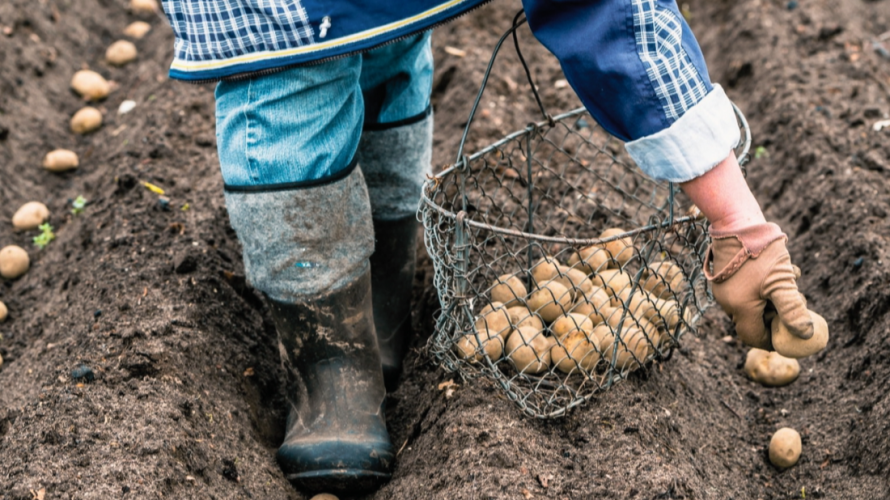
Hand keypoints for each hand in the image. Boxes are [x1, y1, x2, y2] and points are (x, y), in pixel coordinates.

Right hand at [704, 223, 813, 348]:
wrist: (736, 223)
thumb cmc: (760, 253)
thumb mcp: (782, 281)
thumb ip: (792, 310)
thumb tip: (805, 334)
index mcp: (739, 308)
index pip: (754, 337)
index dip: (772, 340)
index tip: (789, 335)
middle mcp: (727, 303)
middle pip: (753, 320)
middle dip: (776, 315)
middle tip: (795, 304)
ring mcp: (724, 289)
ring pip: (751, 304)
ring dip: (772, 298)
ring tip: (791, 281)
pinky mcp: (725, 276)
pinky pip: (744, 290)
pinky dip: (762, 287)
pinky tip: (778, 270)